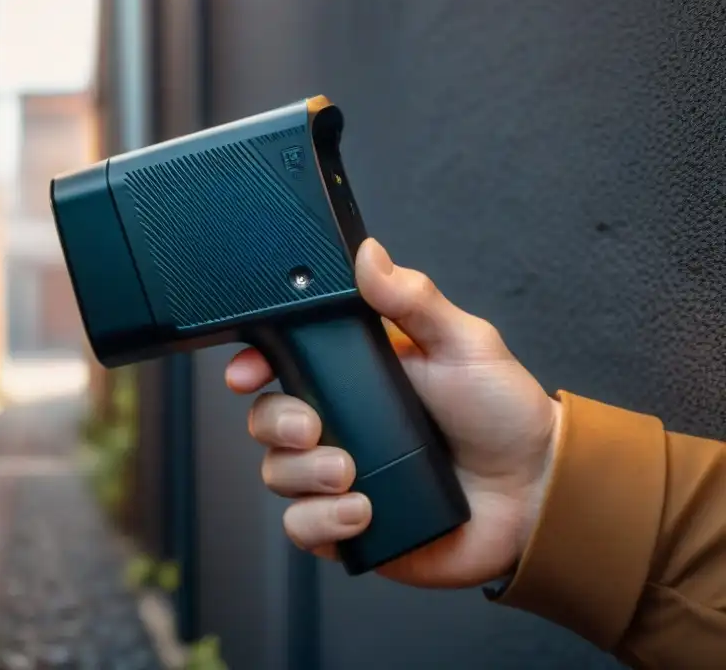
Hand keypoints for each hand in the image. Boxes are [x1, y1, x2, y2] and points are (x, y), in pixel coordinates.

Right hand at [225, 238, 561, 588]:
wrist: (534, 494)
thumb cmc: (503, 413)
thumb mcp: (463, 343)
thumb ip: (414, 299)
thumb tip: (369, 254)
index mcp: (355, 375)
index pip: (284, 363)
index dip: (254, 365)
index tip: (247, 372)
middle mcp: (339, 424)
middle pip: (266, 420)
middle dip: (277, 424)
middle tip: (314, 429)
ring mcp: (340, 476)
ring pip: (276, 475)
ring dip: (303, 476)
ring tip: (352, 476)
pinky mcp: (349, 525)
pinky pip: (302, 528)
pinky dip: (321, 522)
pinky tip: (361, 512)